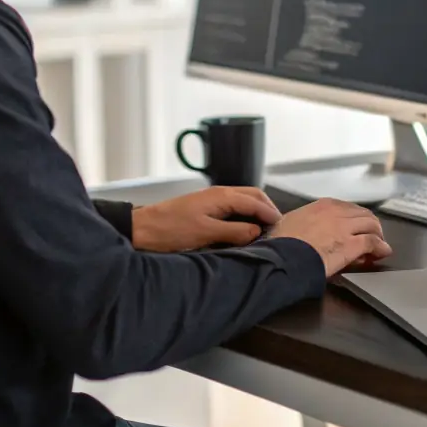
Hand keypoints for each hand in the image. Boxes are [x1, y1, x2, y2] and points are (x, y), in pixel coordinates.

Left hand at [132, 187, 281, 251]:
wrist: (143, 229)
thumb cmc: (170, 230)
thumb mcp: (206, 233)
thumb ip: (234, 232)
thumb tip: (257, 231)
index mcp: (222, 196)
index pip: (255, 201)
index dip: (270, 213)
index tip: (283, 225)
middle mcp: (219, 193)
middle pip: (252, 195)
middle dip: (267, 207)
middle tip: (278, 225)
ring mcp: (211, 199)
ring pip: (242, 200)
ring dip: (256, 211)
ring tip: (265, 227)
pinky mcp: (204, 208)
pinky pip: (232, 208)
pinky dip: (244, 215)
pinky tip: (244, 228)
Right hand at [267, 198, 391, 277]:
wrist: (284, 256)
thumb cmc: (282, 243)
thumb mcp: (289, 222)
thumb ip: (301, 220)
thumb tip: (299, 226)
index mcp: (322, 205)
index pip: (347, 208)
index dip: (354, 219)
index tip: (354, 227)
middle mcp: (337, 212)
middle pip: (363, 214)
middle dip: (370, 225)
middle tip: (372, 236)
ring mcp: (346, 227)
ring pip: (372, 225)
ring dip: (377, 235)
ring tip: (378, 245)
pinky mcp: (352, 245)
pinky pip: (373, 242)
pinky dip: (381, 247)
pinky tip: (382, 252)